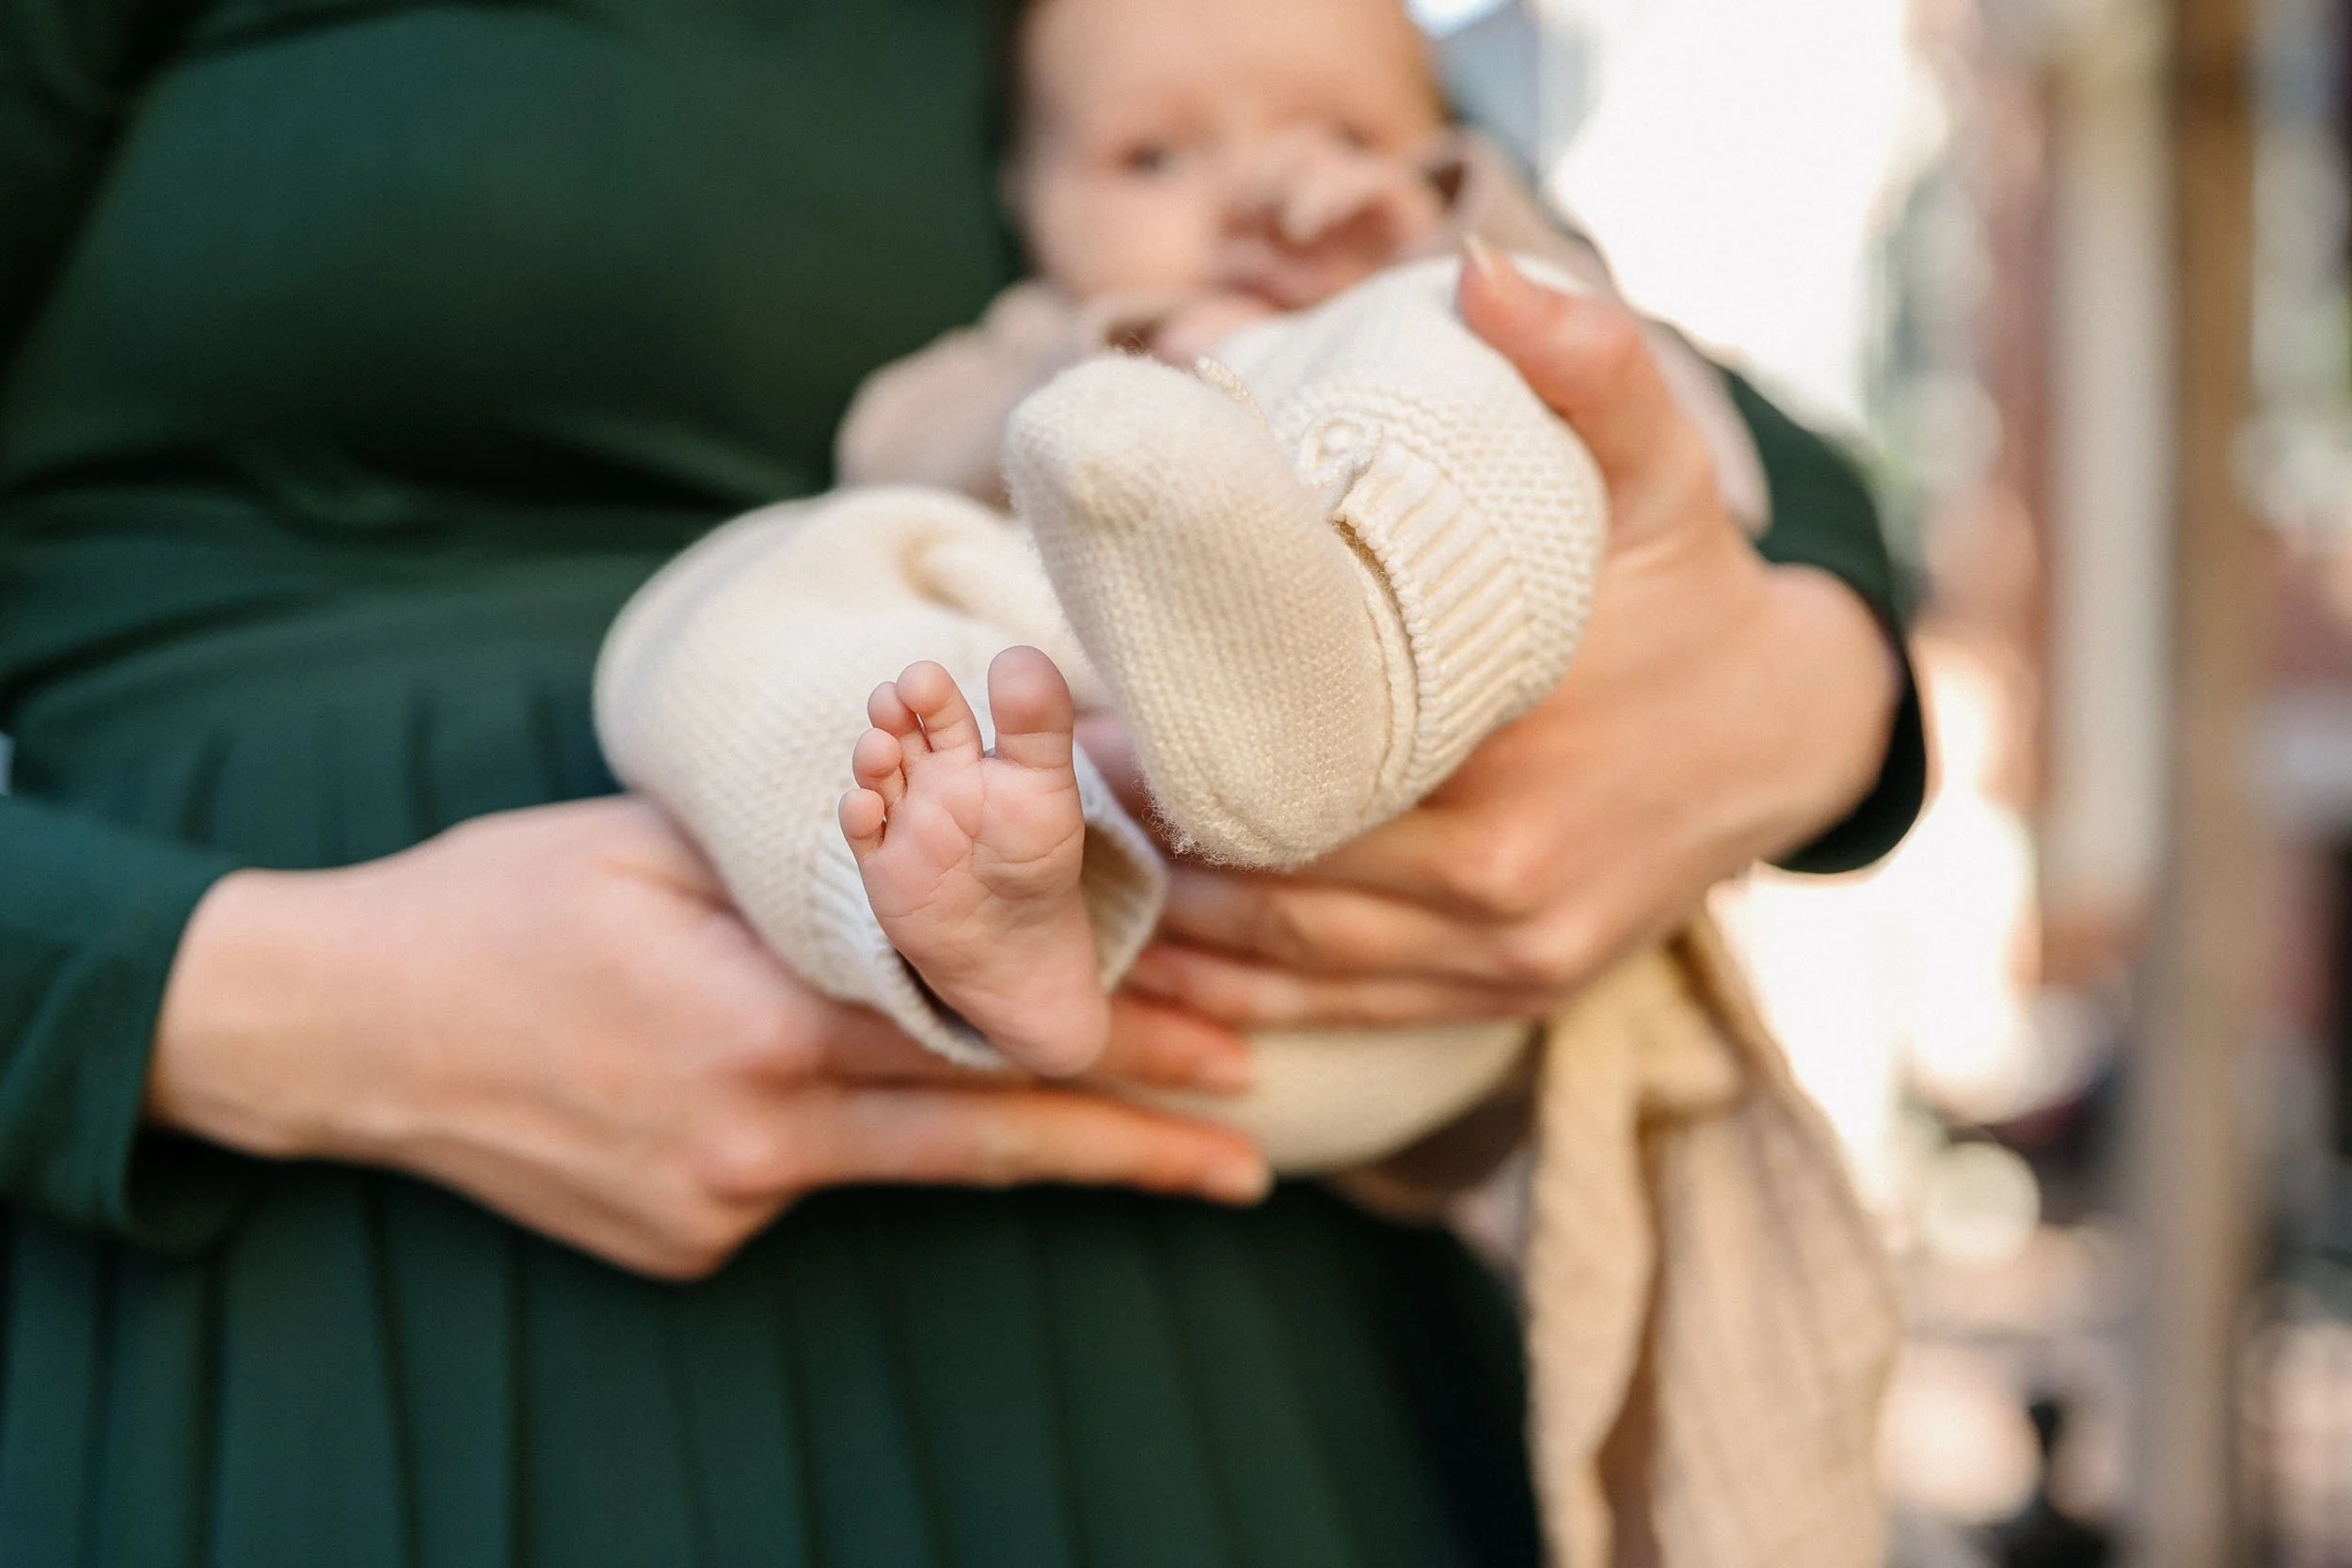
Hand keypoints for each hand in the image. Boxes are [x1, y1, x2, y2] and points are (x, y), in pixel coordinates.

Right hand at [148, 797, 1267, 1278]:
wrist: (336, 1032)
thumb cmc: (499, 903)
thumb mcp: (663, 844)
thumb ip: (818, 872)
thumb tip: (958, 858)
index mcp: (760, 1022)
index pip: (981, 1043)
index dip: (1113, 1050)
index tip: (1226, 1058)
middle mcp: (753, 1137)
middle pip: (981, 1141)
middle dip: (1125, 1142)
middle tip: (1248, 1154)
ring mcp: (720, 1206)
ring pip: (903, 1163)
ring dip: (1019, 1146)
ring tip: (1153, 1150)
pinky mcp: (691, 1244)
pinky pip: (810, 1180)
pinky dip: (851, 1131)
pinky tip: (816, 1083)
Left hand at [1106, 245, 1901, 1028]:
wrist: (1792, 731)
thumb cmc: (1692, 591)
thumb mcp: (1657, 469)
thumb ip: (1586, 366)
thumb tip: (1485, 273)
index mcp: (1514, 764)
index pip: (1293, 781)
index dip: (1173, 757)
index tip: (1085, 715)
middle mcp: (1503, 883)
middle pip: (1273, 881)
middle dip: (1152, 839)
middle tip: (1054, 782)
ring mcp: (1506, 955)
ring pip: (1291, 966)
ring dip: (1175, 927)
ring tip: (1079, 864)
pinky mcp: (1509, 991)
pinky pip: (1345, 1013)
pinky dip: (1244, 1001)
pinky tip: (1165, 970)